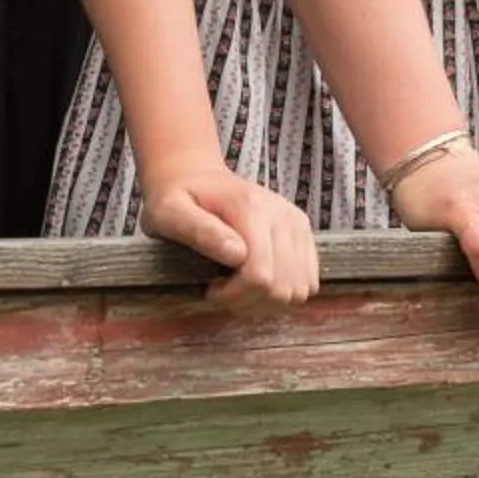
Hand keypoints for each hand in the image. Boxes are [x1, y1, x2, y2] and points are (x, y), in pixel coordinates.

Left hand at [140, 160, 320, 309]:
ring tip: (239, 287)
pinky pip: (308, 281)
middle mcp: (282, 214)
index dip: (233, 296)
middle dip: (250, 302)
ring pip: (299, 289)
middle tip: (223, 291)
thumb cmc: (177, 198)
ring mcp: (297, 223)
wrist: (197, 176)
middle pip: (282, 288)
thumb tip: (237, 255)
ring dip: (267, 300)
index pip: (259, 275)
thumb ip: (200, 231)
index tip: (210, 289)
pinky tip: (257, 280)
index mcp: (251, 208)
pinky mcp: (303, 232)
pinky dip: (284, 291)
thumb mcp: (170, 212)